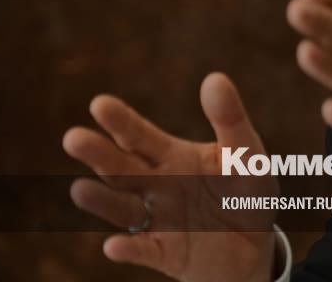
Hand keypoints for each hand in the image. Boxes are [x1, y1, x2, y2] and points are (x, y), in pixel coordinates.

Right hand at [63, 73, 279, 281]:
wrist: (257, 243)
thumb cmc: (246, 191)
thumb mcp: (246, 153)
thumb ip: (231, 119)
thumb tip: (215, 78)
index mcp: (171, 156)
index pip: (139, 136)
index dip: (121, 121)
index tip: (99, 103)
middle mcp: (155, 186)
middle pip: (121, 168)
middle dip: (98, 154)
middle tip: (74, 138)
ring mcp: (156, 221)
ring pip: (123, 208)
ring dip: (102, 200)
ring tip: (80, 189)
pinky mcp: (165, 253)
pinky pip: (143, 251)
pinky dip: (129, 249)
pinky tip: (115, 245)